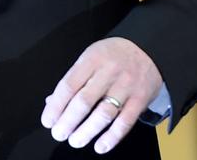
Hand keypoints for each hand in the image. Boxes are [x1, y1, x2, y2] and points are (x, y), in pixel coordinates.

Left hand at [40, 37, 162, 154]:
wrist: (149, 50)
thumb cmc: (114, 55)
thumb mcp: (91, 57)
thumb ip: (74, 79)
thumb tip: (52, 102)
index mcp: (92, 59)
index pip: (69, 85)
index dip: (55, 106)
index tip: (48, 121)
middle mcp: (109, 72)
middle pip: (84, 101)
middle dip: (68, 122)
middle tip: (59, 134)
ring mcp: (126, 86)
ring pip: (103, 114)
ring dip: (86, 132)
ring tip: (75, 141)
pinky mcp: (140, 99)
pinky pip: (125, 122)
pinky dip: (111, 137)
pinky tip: (100, 146)